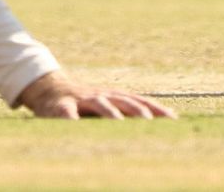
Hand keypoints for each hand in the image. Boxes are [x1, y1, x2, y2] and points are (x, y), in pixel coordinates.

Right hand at [14, 70, 177, 119]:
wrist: (50, 89)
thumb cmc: (84, 106)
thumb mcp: (105, 109)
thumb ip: (124, 118)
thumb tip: (151, 134)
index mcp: (114, 97)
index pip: (139, 102)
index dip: (155, 109)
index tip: (173, 119)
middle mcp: (101, 95)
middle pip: (123, 101)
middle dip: (138, 111)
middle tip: (151, 122)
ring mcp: (82, 99)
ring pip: (99, 104)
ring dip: (110, 112)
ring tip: (118, 123)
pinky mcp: (61, 107)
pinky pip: (67, 114)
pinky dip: (72, 120)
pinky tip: (75, 127)